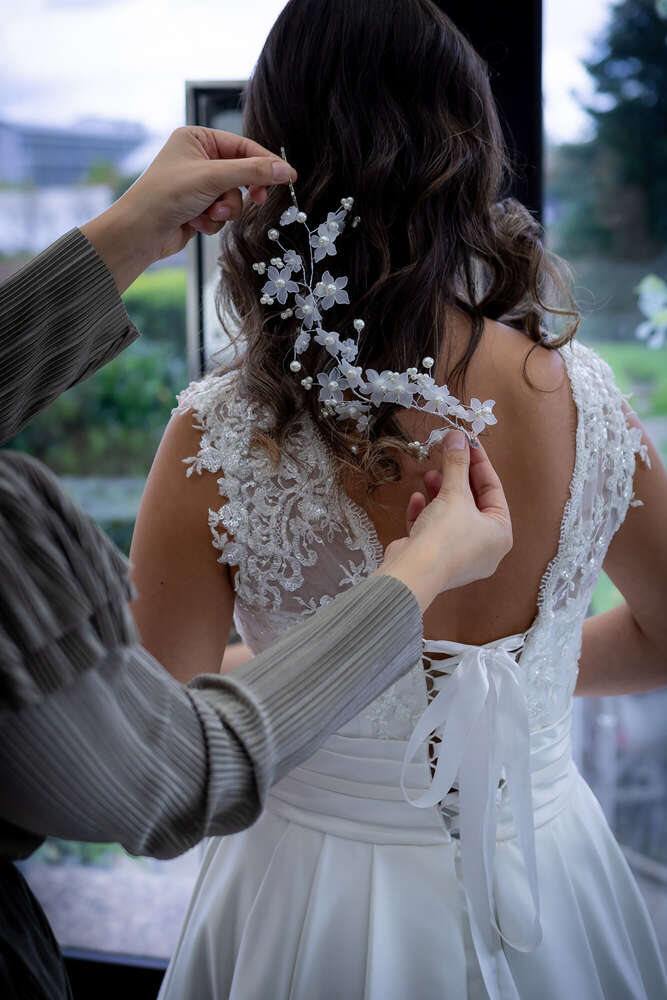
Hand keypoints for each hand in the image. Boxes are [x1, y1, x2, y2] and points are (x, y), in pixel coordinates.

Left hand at [81, 126, 296, 292]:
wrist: (139, 233)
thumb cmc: (166, 196)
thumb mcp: (213, 178)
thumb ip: (252, 172)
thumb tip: (285, 171)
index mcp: (197, 139)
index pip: (242, 146)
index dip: (265, 163)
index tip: (288, 177)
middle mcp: (198, 158)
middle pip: (241, 174)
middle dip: (238, 192)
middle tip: (257, 200)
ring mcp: (198, 185)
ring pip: (233, 198)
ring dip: (224, 210)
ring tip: (207, 214)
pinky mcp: (197, 207)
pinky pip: (222, 214)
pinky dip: (213, 221)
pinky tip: (195, 222)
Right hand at [373, 430, 511, 612]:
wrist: (413, 573)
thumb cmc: (445, 535)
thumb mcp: (454, 493)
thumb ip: (457, 463)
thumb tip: (457, 435)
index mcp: (500, 533)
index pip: (493, 490)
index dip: (479, 463)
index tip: (467, 442)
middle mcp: (484, 547)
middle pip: (472, 502)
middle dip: (457, 478)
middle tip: (446, 455)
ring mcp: (459, 555)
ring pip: (452, 516)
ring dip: (440, 493)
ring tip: (428, 475)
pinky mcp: (435, 559)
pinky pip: (435, 530)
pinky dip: (427, 513)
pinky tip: (416, 499)